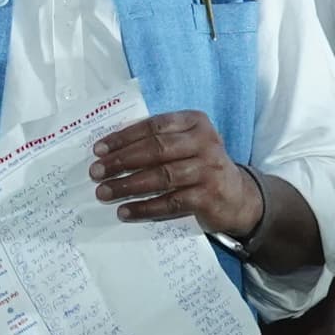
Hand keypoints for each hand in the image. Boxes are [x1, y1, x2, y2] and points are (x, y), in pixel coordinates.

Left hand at [91, 108, 261, 240]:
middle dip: (121, 161)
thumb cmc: (200, 167)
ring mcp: (208, 169)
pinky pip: (171, 202)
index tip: (98, 150)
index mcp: (195, 122)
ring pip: (161, 176)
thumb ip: (158, 141)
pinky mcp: (208, 196)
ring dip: (128, 185)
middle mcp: (205, 142)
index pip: (153, 126)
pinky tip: (125, 212)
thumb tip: (110, 151)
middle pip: (156, 150)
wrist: (239, 197)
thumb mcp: (187, 145)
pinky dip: (145, 207)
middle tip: (96, 172)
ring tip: (104, 192)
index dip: (123, 137)